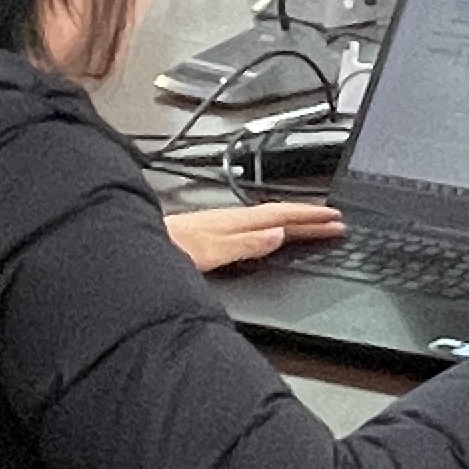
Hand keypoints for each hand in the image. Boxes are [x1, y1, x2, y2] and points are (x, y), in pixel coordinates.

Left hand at [166, 200, 343, 272]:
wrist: (132, 250)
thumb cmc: (164, 250)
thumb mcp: (209, 252)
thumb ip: (244, 244)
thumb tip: (278, 235)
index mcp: (233, 222)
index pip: (280, 216)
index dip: (309, 217)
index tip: (334, 219)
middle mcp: (228, 221)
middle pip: (277, 216)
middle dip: (308, 218)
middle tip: (336, 221)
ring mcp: (220, 227)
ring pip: (266, 220)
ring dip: (292, 222)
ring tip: (313, 224)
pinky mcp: (211, 237)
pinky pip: (253, 229)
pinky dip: (271, 230)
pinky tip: (271, 235)